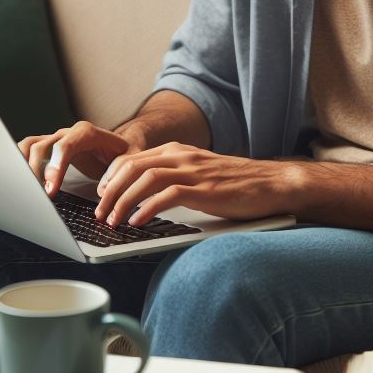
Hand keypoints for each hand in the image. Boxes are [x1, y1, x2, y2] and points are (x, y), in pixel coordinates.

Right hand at [18, 121, 134, 197]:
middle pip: (43, 145)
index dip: (55, 166)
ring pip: (31, 145)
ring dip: (24, 165)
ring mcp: (57, 139)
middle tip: (40, 194)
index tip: (51, 188)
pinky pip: (28, 150)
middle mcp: (68, 133)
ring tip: (26, 188)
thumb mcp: (132, 160)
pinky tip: (20, 180)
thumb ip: (121, 172)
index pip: (66, 146)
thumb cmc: (126, 153)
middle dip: (37, 170)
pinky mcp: (49, 148)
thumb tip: (104, 190)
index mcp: (88, 133)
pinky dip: (20, 162)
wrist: (122, 145)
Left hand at [94, 143, 296, 226]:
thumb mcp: (200, 174)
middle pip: (133, 166)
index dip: (111, 177)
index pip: (132, 158)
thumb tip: (144, 198)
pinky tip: (138, 221)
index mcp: (179, 151)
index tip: (101, 196)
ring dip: (123, 200)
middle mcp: (183, 156)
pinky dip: (148, 208)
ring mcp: (194, 171)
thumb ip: (175, 177)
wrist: (272, 183)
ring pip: (145, 179)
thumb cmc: (237, 184)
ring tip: (113, 220)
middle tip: (99, 213)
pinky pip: (168, 195)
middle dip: (109, 191)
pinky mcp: (206, 190)